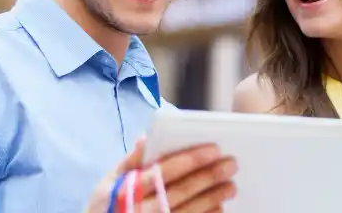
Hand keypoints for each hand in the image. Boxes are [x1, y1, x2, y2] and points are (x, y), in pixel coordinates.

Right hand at [85, 139, 237, 212]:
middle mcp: (139, 210)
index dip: (190, 160)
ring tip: (231, 185)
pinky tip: (219, 207)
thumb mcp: (110, 181)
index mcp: (126, 190)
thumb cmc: (109, 204)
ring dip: (213, 197)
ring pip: (189, 211)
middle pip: (180, 191)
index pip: (163, 171)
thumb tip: (146, 137)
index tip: (214, 149)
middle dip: (208, 177)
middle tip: (232, 164)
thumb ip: (130, 160)